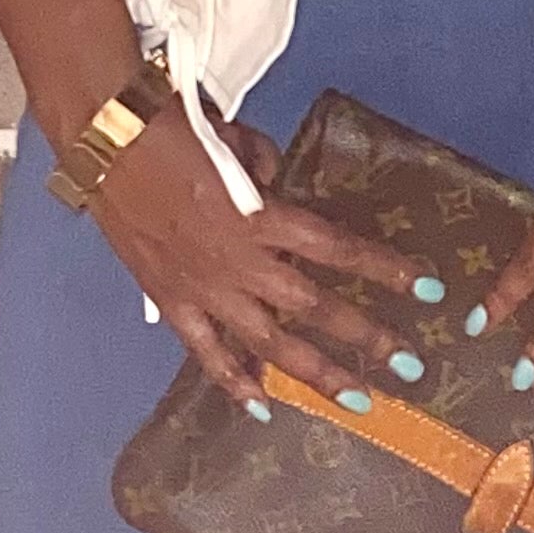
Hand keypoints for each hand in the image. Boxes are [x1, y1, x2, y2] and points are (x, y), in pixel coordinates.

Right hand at [87, 106, 430, 411]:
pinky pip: (207, 352)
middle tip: (408, 365)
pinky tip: (261, 405)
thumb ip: (266, 169)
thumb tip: (275, 186)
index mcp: (262, 215)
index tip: (428, 289)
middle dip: (367, 337)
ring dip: (316, 373)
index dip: (387, 269)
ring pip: (269, 344)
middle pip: (315, 307)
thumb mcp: (237, 140)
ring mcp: (204, 288)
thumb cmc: (172, 127)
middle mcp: (240, 261)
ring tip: (355, 399)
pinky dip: (232, 382)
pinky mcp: (171, 301)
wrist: (104, 138)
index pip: (339, 250)